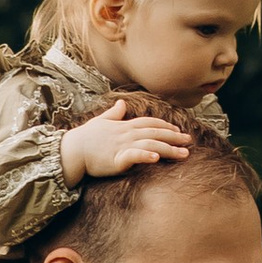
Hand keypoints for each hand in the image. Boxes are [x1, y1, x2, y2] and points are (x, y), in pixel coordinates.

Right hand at [59, 98, 193, 183]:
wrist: (71, 150)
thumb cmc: (85, 137)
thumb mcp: (100, 122)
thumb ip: (113, 113)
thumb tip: (121, 103)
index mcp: (124, 125)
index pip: (149, 123)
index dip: (165, 126)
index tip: (178, 130)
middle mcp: (126, 133)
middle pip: (155, 133)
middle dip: (174, 137)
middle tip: (189, 141)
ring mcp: (122, 145)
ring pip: (150, 144)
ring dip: (169, 149)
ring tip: (184, 154)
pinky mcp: (117, 158)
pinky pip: (134, 156)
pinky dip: (146, 156)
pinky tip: (156, 158)